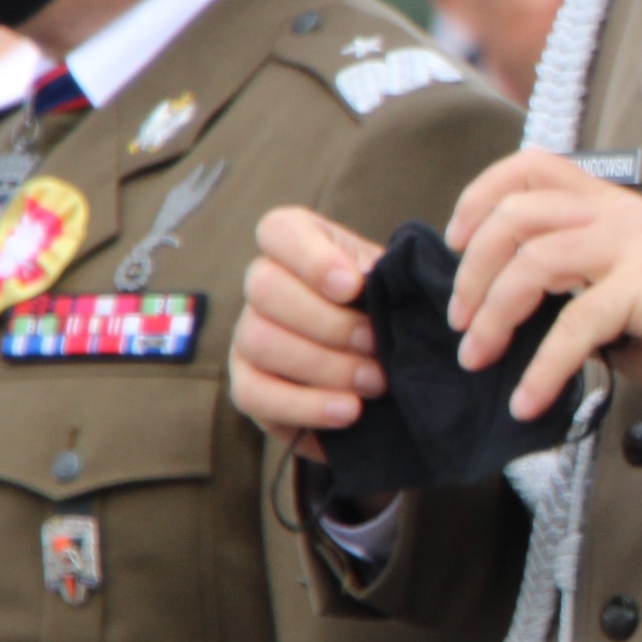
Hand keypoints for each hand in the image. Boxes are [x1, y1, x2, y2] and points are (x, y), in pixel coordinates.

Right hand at [232, 207, 392, 464]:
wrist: (384, 368)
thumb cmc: (388, 310)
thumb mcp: (395, 282)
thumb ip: (389, 276)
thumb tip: (389, 285)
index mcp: (297, 243)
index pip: (279, 230)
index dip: (313, 258)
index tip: (353, 286)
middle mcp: (262, 283)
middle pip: (264, 289)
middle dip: (328, 322)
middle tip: (375, 344)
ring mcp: (247, 333)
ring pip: (260, 341)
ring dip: (325, 366)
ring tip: (375, 382)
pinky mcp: (246, 384)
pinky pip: (254, 395)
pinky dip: (305, 406)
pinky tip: (349, 411)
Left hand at [445, 151, 641, 415]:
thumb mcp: (618, 286)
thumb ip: (569, 279)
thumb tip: (499, 308)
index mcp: (612, 204)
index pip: (533, 165)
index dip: (480, 194)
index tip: (455, 241)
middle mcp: (621, 212)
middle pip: (516, 214)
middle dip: (472, 270)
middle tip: (460, 321)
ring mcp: (636, 244)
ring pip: (533, 262)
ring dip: (492, 316)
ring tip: (479, 358)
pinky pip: (573, 324)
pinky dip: (541, 368)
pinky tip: (527, 400)